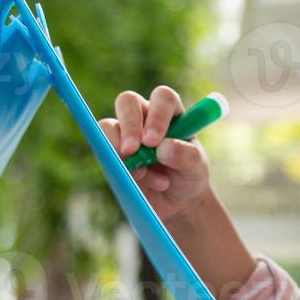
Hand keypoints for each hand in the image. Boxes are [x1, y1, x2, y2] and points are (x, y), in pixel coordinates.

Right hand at [98, 85, 212, 222]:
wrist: (176, 201)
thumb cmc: (189, 177)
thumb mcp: (196, 168)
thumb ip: (186, 155)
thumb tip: (162, 148)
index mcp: (172, 112)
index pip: (162, 98)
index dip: (157, 115)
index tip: (153, 141)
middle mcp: (146, 116)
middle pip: (128, 101)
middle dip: (129, 126)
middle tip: (132, 151)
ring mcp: (126, 132)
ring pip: (108, 126)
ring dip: (119, 151)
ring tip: (141, 174)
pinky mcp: (112, 151)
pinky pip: (103, 150)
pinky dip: (116, 166)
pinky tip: (137, 180)